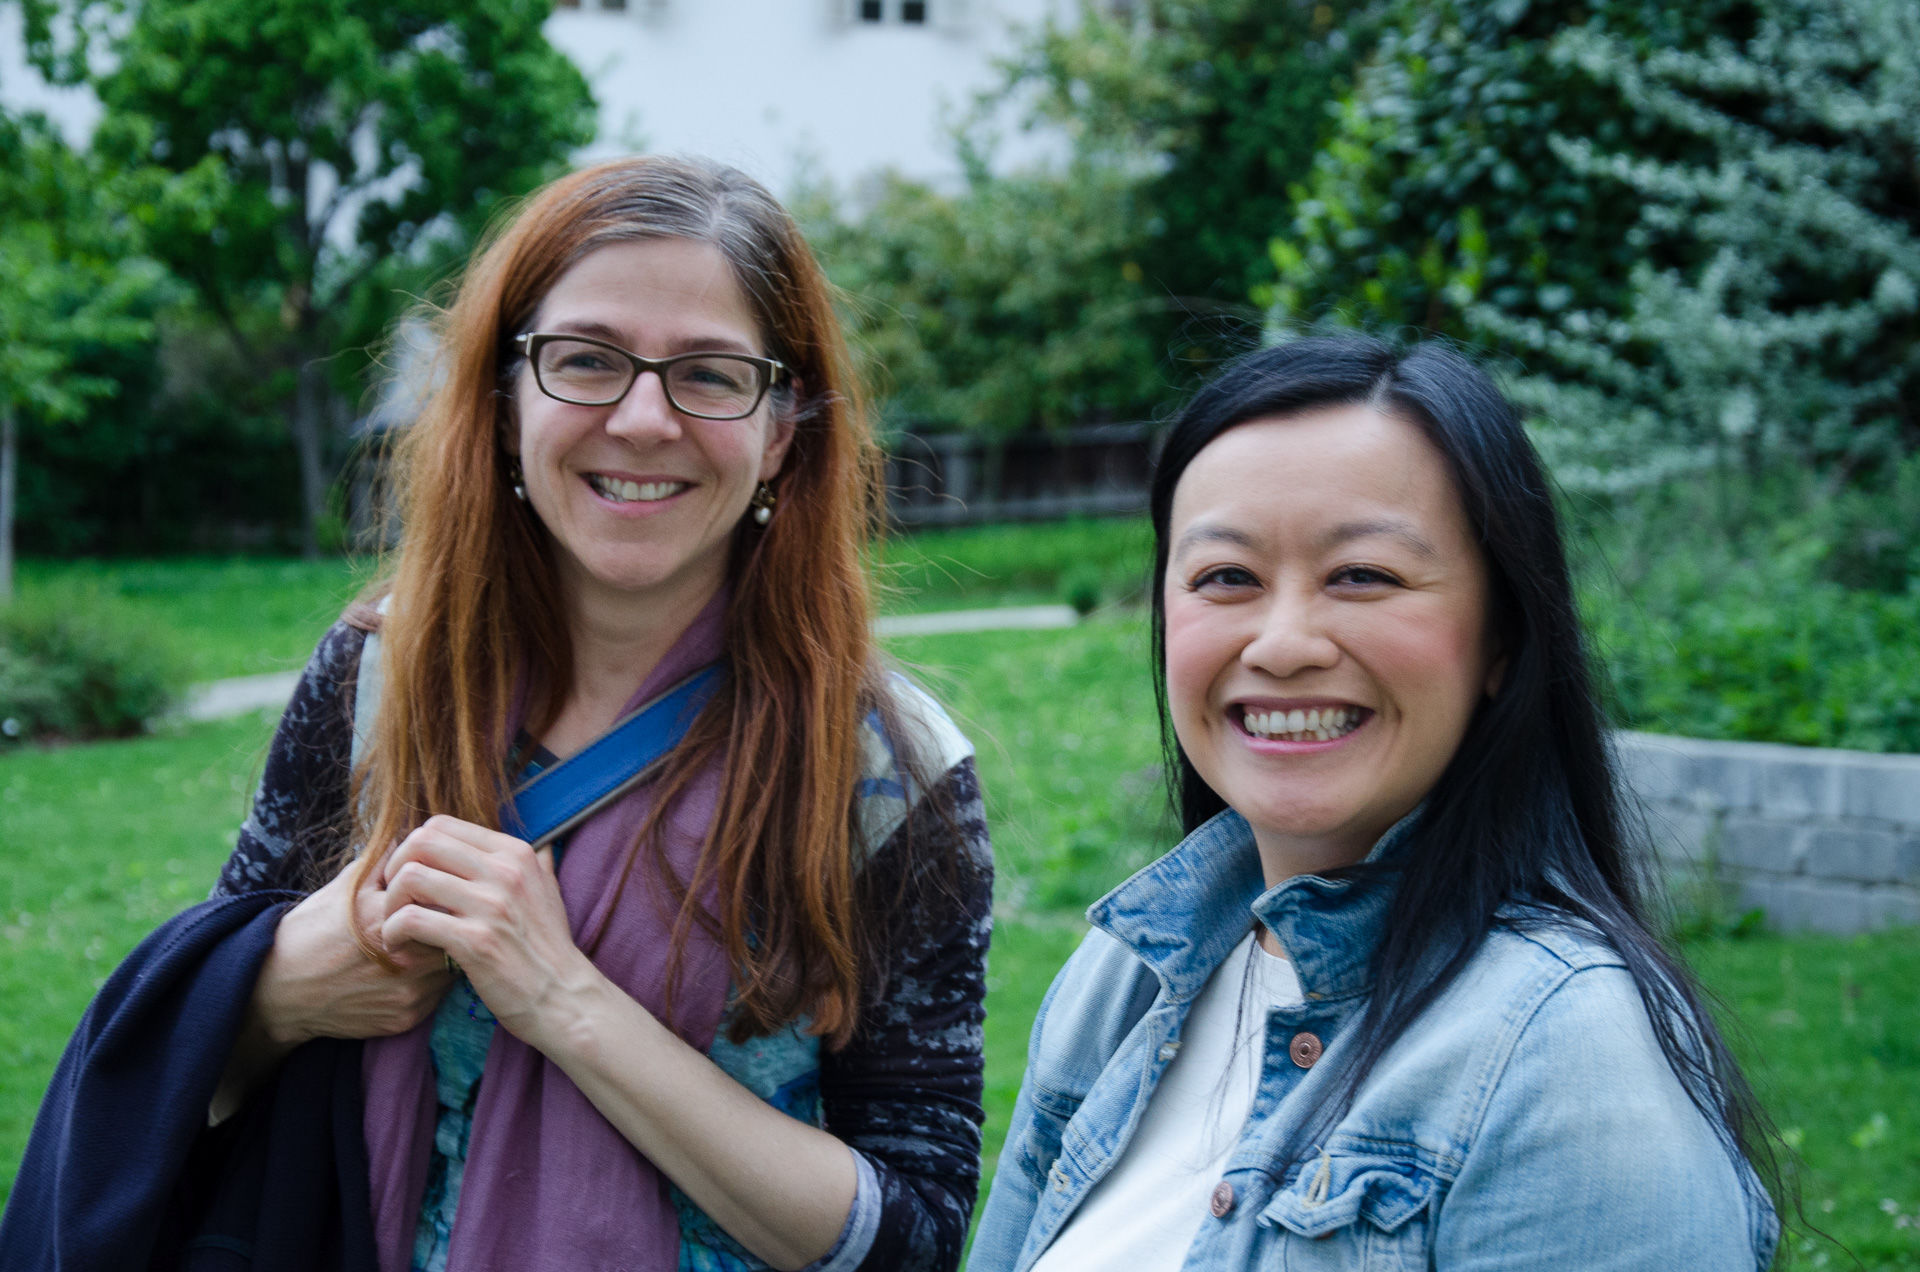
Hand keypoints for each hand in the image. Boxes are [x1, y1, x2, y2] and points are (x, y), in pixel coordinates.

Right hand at [250, 854, 452, 1045]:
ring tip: (423, 946)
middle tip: (442, 919)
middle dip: (450, 925)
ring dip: (445, 955)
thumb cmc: (312, 930)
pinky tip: (411, 971)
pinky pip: (438, 995)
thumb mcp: (346, 886)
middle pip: (454, 934)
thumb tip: (419, 836)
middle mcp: (402, 958)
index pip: (444, 899)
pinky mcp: (406, 1017)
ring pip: (451, 967)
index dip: (445, 896)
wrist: (279, 989)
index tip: (441, 894)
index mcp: (386, 918)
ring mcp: (407, 992)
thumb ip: (387, 861)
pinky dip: (431, 982)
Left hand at [378, 814, 600, 1045]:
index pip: (442, 825)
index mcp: (516, 854)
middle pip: (421, 842)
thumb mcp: (548, 891)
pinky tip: (399, 946)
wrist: (563, 997)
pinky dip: (393, 932)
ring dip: (389, 903)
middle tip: (395, 898)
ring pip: (411, 877)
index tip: (410, 876)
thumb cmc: (548, 948)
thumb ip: (535, 863)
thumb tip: (534, 844)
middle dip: (395, 868)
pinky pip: (412, 919)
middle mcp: (505, 871)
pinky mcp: (476, 942)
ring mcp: (491, 905)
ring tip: (394, 926)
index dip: (413, 848)